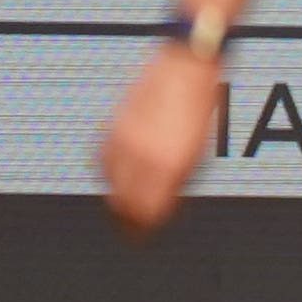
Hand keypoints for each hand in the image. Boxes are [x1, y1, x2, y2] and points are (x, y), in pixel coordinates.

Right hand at [96, 42, 221, 237]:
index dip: (143, 230)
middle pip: (121, 204)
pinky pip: (102, 160)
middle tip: (133, 230)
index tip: (143, 237)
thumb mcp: (198, 150)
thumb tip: (161, 205)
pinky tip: (117, 176)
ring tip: (124, 205)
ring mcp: (122, 139)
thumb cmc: (200, 106)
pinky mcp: (112, 125)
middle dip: (127, 220)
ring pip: (108, 184)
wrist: (185, 63)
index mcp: (167, 164)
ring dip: (116, 196)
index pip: (145, 213)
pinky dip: (108, 172)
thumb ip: (178, 181)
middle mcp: (140, 154)